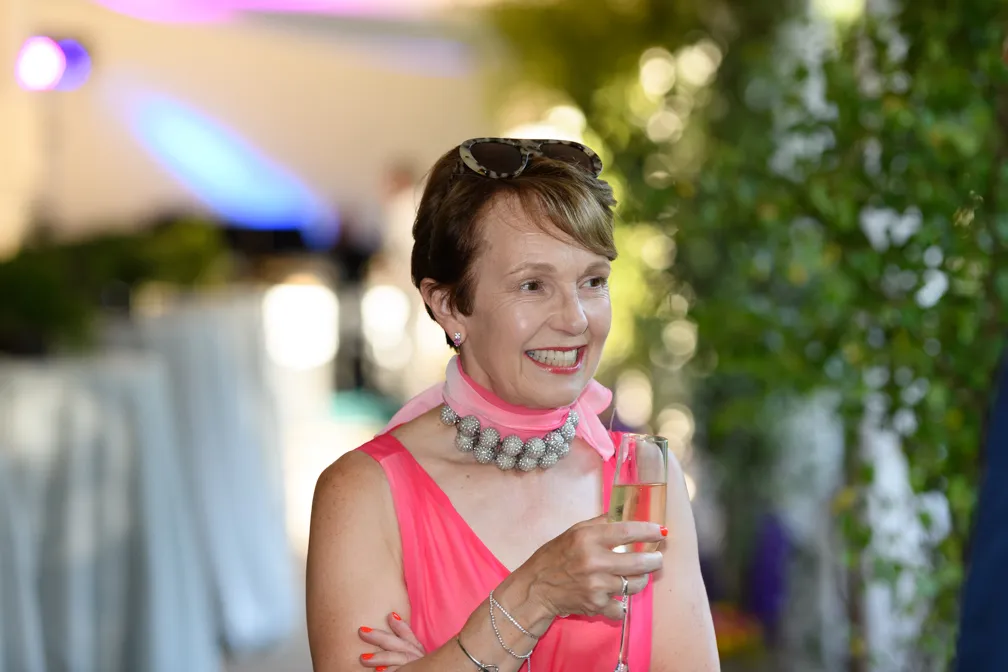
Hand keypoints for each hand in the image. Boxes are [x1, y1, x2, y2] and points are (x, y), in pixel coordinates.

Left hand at [358, 612, 425, 669]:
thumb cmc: (422, 666)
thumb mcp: (416, 652)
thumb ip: (405, 638)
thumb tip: (390, 617)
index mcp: (416, 649)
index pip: (407, 634)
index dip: (399, 625)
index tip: (389, 615)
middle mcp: (416, 657)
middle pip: (397, 645)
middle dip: (379, 638)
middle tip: (362, 632)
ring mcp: (413, 667)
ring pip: (397, 661)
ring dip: (381, 658)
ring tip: (364, 658)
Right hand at [518, 515, 665, 620]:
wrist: (536, 588)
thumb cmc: (555, 556)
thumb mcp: (573, 531)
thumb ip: (600, 524)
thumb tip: (625, 515)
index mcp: (587, 538)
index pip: (627, 531)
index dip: (648, 530)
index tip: (660, 530)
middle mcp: (593, 561)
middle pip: (638, 562)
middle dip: (654, 560)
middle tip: (657, 558)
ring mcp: (596, 585)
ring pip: (634, 584)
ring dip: (640, 580)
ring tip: (637, 576)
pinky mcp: (596, 605)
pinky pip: (621, 606)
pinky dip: (621, 603)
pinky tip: (616, 597)